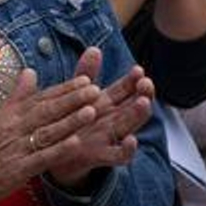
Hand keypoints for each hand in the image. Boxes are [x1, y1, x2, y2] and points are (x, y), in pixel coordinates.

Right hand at [0, 68, 102, 205]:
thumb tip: (30, 72)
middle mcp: (12, 128)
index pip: (40, 98)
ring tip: (91, 110)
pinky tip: (76, 143)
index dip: (64, 89)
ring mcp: (15, 149)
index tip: (85, 80)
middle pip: (46, 111)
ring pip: (47, 132)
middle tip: (93, 88)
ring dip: (70, 121)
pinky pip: (41, 158)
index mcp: (8, 115)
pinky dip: (59, 150)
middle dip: (72, 99)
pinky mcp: (17, 170)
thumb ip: (16, 97)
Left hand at [42, 47, 155, 190]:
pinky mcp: (102, 156)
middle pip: (133, 105)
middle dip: (143, 94)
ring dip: (138, 115)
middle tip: (147, 83)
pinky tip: (131, 140)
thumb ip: (86, 73)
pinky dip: (127, 149)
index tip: (138, 70)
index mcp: (107, 103)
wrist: (58, 156)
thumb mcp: (78, 95)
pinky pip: (119, 155)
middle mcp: (112, 120)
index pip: (125, 89)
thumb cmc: (73, 122)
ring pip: (129, 126)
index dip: (133, 80)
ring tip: (144, 103)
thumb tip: (95, 49)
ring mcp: (109, 138)